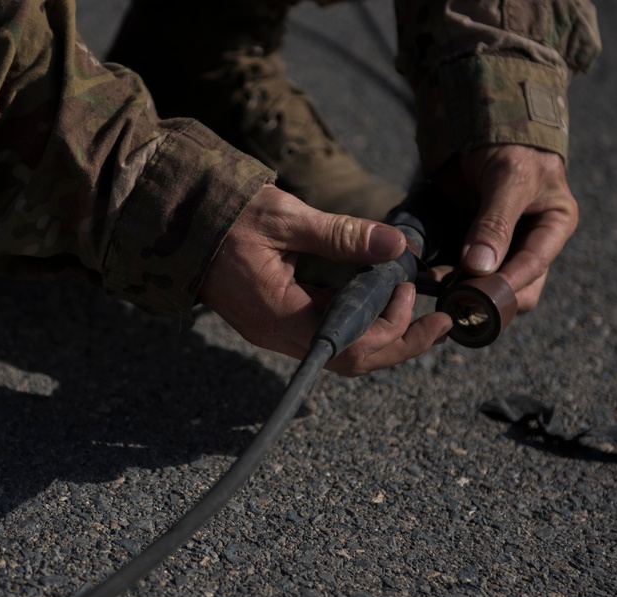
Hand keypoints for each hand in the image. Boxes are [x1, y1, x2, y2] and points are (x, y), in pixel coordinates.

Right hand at [198, 185, 452, 376]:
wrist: (176, 222)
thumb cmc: (226, 217)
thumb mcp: (285, 219)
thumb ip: (342, 235)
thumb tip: (397, 247)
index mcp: (279, 315)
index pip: (349, 347)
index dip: (392, 331)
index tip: (415, 294)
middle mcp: (277, 334)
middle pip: (350, 360)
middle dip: (399, 344)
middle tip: (440, 321)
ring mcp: (275, 330)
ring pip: (339, 351)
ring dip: (381, 333)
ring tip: (412, 302)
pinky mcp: (276, 319)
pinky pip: (325, 333)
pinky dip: (357, 320)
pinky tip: (378, 297)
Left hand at [436, 145, 578, 312]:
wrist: (481, 121)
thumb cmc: (509, 144)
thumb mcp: (509, 178)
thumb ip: (496, 223)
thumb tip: (480, 268)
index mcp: (553, 226)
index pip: (534, 266)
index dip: (508, 286)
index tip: (481, 299)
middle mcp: (530, 241)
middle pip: (515, 286)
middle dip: (487, 296)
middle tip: (457, 299)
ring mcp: (501, 246)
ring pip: (486, 284)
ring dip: (462, 290)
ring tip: (438, 292)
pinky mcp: (472, 245)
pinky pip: (460, 270)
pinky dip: (444, 277)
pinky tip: (426, 278)